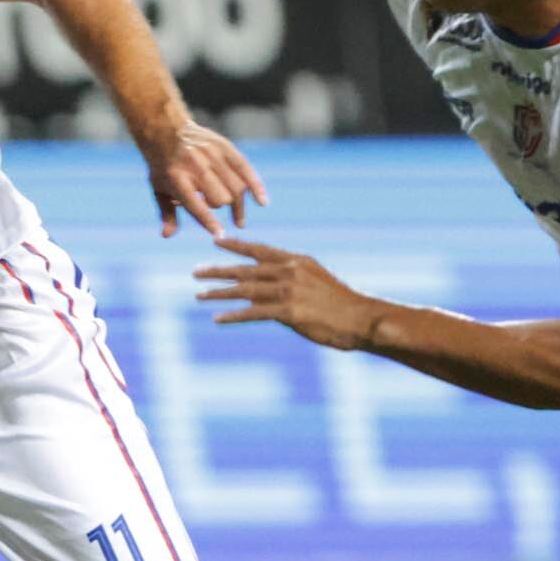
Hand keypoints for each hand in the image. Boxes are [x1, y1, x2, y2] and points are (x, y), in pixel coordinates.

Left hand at [141, 120, 266, 237]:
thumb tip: (167, 236)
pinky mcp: (225, 148)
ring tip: (236, 214)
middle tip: (213, 207)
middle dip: (219, 207)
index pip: (196, 205)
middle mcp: (196, 166)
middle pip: (222, 198)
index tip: (220, 235)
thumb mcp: (159, 189)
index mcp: (177, 178)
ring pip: (236, 188)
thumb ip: (166, 214)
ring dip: (236, 203)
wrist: (167, 131)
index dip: (209, 222)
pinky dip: (256, 187)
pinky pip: (247, 170)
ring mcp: (212, 155)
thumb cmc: (163, 167)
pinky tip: (262, 203)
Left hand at [193, 231, 377, 349]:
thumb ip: (289, 280)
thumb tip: (262, 289)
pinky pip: (253, 313)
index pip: (260, 250)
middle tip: (195, 271)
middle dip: (218, 270)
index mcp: (298, 261)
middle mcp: (290, 272)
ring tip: (199, 295)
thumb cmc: (342, 304)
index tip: (217, 241)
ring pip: (245, 290)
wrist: (363, 319)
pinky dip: (234, 315)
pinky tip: (218, 319)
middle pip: (246, 269)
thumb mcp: (316, 282)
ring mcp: (289, 291)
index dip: (237, 245)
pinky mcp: (289, 312)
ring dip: (219, 292)